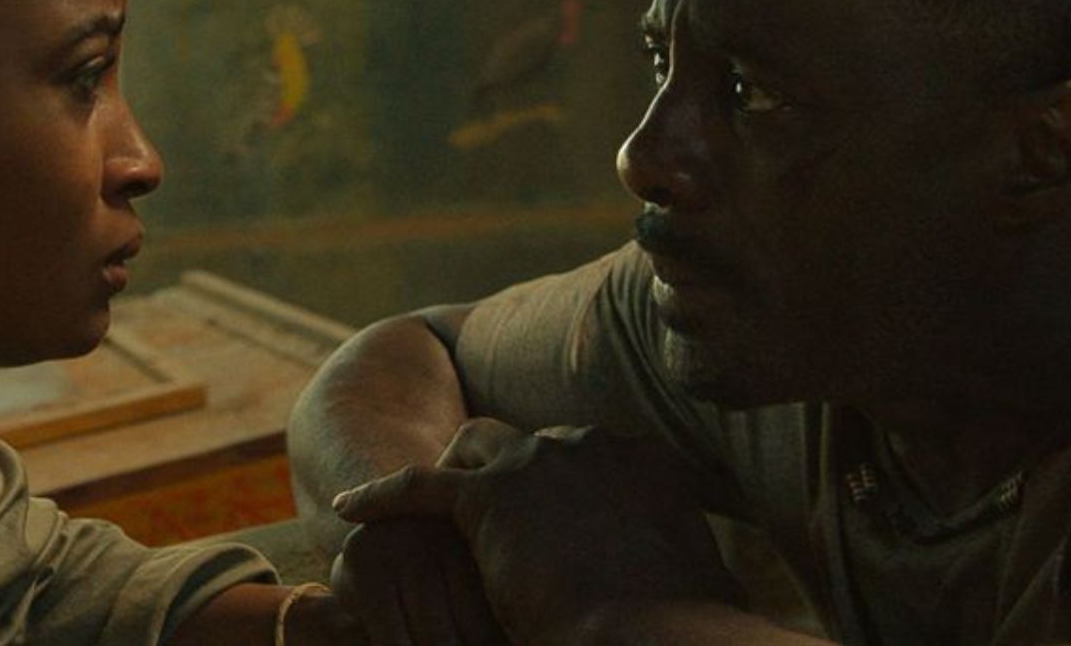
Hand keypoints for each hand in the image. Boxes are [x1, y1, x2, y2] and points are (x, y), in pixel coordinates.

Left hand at [332, 418, 744, 642]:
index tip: (555, 516)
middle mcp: (592, 443)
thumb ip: (693, 574)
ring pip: (473, 446)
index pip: (590, 456)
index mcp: (647, 461)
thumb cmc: (685, 630)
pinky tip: (351, 509)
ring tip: (431, 513)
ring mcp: (538, 460)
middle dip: (508, 475)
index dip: (563, 486)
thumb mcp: (707, 591)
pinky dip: (383, 495)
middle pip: (530, 443)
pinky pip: (419, 485)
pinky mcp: (486, 495)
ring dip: (452, 475)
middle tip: (491, 519)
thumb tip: (719, 604)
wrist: (651, 633)